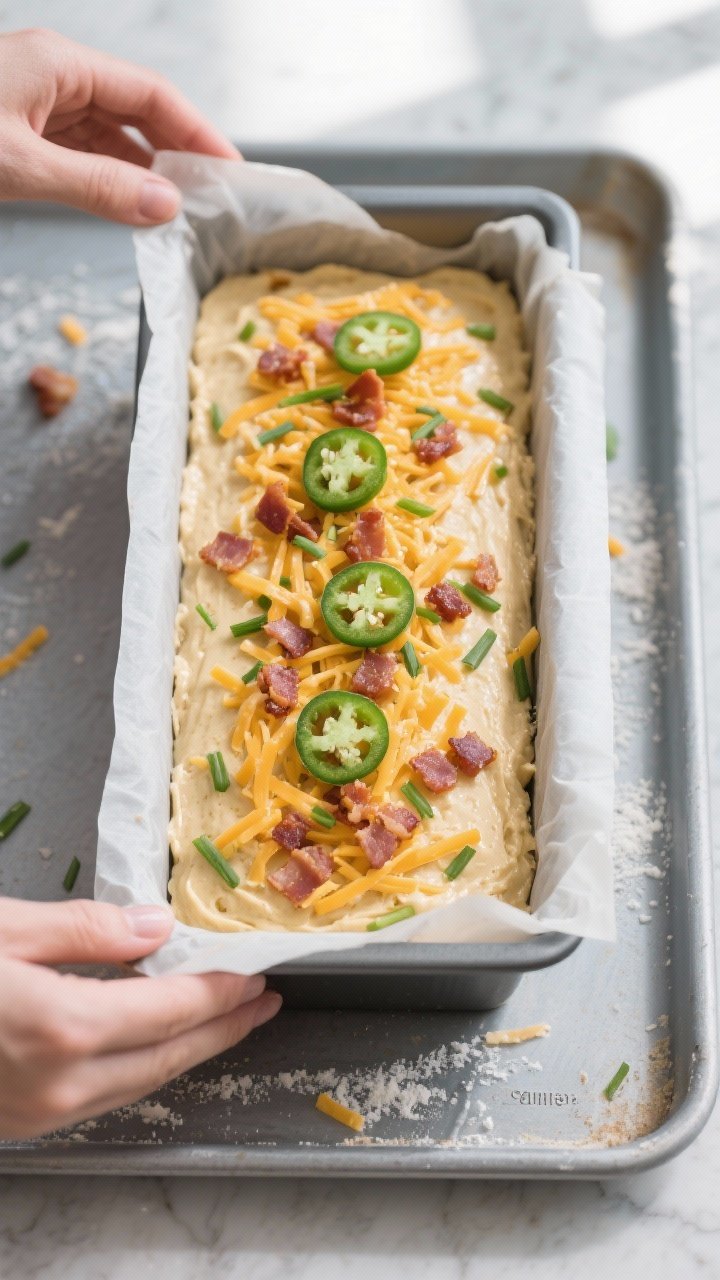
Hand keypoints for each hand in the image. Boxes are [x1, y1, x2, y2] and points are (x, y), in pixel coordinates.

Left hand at [0, 27, 238, 224]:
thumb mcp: (21, 164)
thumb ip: (95, 186)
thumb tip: (162, 204)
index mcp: (58, 63)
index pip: (151, 94)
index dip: (196, 132)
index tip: (228, 168)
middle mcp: (51, 75)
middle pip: (134, 110)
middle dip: (174, 151)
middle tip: (209, 192)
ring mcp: (34, 101)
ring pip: (106, 134)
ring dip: (140, 170)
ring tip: (173, 206)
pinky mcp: (19, 128)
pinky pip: (78, 150)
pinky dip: (106, 176)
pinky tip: (126, 200)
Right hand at [0, 896, 279, 1138]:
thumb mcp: (2, 929)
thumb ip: (84, 929)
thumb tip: (154, 927)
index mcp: (62, 1026)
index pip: (170, 1009)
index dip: (219, 991)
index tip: (254, 974)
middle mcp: (59, 1083)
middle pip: (168, 1056)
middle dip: (224, 1027)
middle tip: (263, 1002)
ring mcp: (40, 1113)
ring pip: (140, 1084)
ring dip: (190, 1051)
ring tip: (224, 1022)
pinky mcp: (22, 1124)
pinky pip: (104, 1098)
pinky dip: (144, 1067)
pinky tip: (157, 1045)